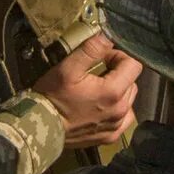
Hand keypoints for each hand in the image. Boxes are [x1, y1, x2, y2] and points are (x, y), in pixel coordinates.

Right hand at [32, 32, 140, 149]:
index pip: (133, 65)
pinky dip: (117, 110)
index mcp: (114, 91)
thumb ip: (91, 49)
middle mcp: (121, 110)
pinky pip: (124, 118)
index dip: (118, 57)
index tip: (102, 59)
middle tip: (96, 73)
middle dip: (118, 73)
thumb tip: (108, 37)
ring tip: (97, 90)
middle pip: (132, 82)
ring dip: (118, 91)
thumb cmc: (53, 96)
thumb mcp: (68, 67)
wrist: (40, 127)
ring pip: (129, 99)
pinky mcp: (111, 136)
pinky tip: (101, 107)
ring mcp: (117, 125)